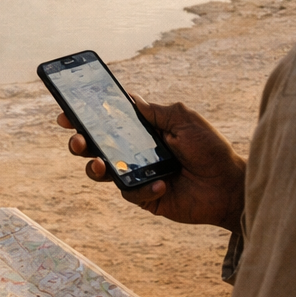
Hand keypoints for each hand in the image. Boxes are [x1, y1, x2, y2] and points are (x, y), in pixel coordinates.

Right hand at [59, 94, 245, 230]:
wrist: (229, 185)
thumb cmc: (210, 150)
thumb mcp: (185, 120)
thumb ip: (156, 111)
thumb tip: (130, 100)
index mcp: (143, 130)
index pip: (108, 121)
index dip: (85, 116)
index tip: (66, 112)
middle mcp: (135, 152)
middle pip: (96, 146)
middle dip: (79, 142)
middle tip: (77, 139)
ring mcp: (137, 175)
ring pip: (103, 172)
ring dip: (93, 168)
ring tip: (97, 165)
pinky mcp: (144, 196)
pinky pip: (130, 193)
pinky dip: (142, 188)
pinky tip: (160, 184)